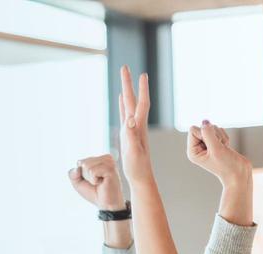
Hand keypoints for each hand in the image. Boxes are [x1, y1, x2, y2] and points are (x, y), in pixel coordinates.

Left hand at [68, 154, 126, 209]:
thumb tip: (77, 168)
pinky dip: (94, 180)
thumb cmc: (94, 193)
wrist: (106, 204)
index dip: (81, 175)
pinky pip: (92, 171)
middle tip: (96, 183)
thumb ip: (72, 174)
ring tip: (100, 182)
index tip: (92, 180)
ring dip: (90, 179)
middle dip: (85, 176)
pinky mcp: (110, 169)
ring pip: (87, 166)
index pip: (80, 162)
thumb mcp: (78, 183)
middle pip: (83, 163)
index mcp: (100, 159)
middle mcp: (106, 158)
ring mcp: (109, 162)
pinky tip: (103, 183)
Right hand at [118, 67, 153, 186]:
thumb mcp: (134, 151)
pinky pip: (124, 115)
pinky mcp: (127, 135)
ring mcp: (132, 129)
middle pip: (132, 100)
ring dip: (126, 93)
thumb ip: (131, 134)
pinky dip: (122, 106)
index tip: (141, 74)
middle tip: (125, 67)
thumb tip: (130, 119)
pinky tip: (121, 101)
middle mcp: (136, 125)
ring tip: (124, 81)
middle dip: (129, 84)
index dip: (141, 89)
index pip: (141, 103)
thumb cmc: (137, 167)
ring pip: (128, 106)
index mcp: (138, 127)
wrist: (141, 177)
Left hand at [186, 121, 251, 185]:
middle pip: (203, 127)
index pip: (193, 129)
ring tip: (223, 149)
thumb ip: (208, 133)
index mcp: (192, 151)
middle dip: (214, 135)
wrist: (239, 173)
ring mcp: (207, 145)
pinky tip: (226, 148)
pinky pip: (219, 131)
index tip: (211, 144)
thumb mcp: (216, 148)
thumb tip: (205, 121)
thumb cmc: (226, 165)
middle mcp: (198, 148)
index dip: (204, 132)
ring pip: (212, 128)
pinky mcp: (216, 143)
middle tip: (219, 148)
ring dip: (221, 137)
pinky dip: (225, 138)